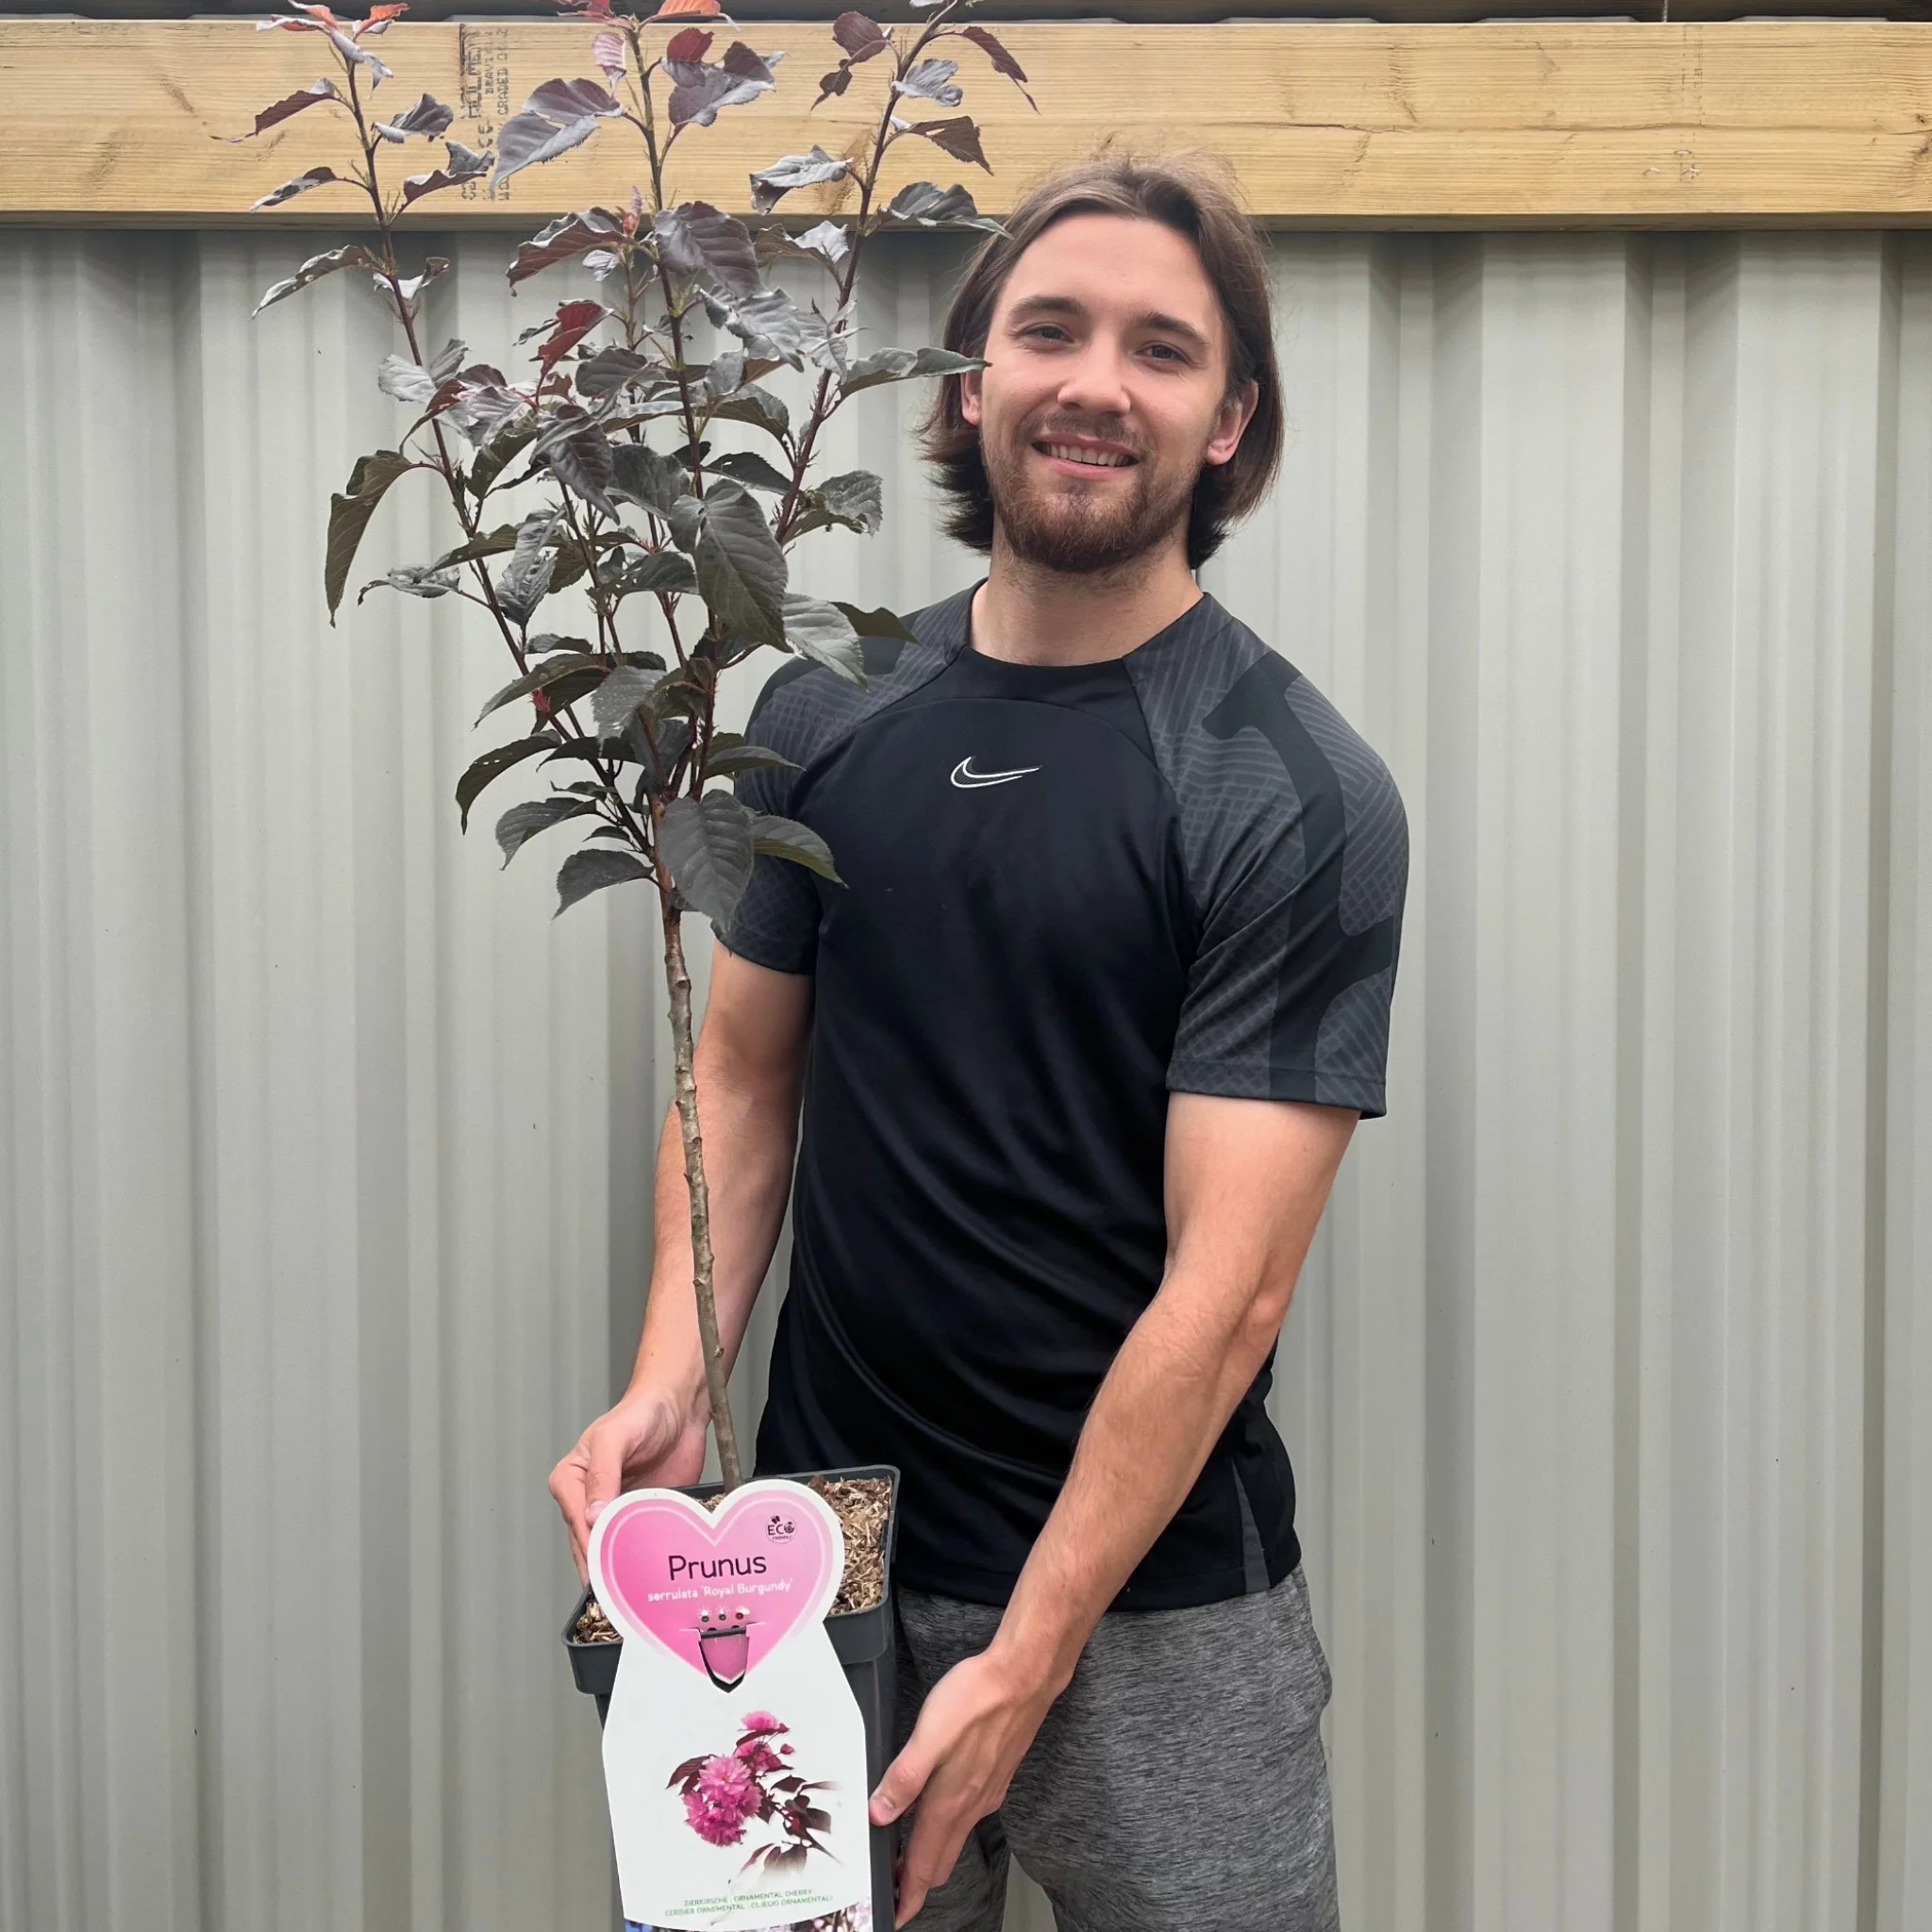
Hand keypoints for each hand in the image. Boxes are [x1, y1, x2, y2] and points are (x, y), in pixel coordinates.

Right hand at [548, 1390, 707, 1582]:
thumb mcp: (615, 1438)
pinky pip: (639, 1544)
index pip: (577, 1521)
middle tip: (615, 1594)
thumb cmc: (641, 1413)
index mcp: (570, 1481)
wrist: (680, 1407)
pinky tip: (652, 1575)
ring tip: (632, 1592)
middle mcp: (588, 1501)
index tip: (602, 1569)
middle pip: (589, 1543)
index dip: (589, 1544)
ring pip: (611, 1549)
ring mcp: (616, 1512)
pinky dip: (644, 1560)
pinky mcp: (642, 1517)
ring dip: (621, 1568)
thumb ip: (602, 1474)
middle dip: (601, 1566)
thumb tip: (592, 1517)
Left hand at [869, 1647, 1055, 1925]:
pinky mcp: (996, 1776)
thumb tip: (878, 1815)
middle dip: (915, 1880)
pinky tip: (938, 1811)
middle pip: (940, 1860)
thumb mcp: (929, 1735)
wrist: (1025, 1676)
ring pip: (955, 1840)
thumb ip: (904, 1778)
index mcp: (950, 1801)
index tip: (895, 1915)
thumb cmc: (977, 1699)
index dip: (907, 1895)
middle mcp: (971, 1805)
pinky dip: (948, 1829)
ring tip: (907, 1853)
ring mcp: (987, 1792)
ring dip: (931, 1854)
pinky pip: (969, 1817)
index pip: (924, 1864)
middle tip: (891, 1885)